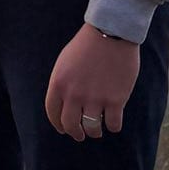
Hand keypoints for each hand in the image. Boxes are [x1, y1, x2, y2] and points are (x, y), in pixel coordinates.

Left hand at [44, 24, 139, 141]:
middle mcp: (74, 94)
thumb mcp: (64, 63)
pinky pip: (113, 125)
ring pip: (92, 129)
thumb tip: (64, 104)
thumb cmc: (86, 46)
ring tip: (97, 130)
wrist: (110, 34)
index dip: (58, 125)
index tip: (63, 129)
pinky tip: (113, 122)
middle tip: (80, 135)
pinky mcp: (115, 100)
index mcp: (58, 84)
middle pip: (70, 125)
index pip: (53, 113)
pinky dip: (113, 126)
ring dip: (94, 132)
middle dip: (75, 133)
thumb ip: (62, 84)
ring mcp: (95, 99)